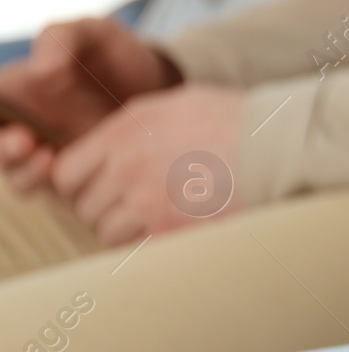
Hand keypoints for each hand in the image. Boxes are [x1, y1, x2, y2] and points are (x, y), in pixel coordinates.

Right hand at [0, 17, 181, 188]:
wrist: (161, 86)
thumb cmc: (117, 55)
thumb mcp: (93, 33)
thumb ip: (62, 39)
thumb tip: (40, 71)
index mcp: (12, 93)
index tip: (4, 121)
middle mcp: (22, 129)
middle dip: (3, 152)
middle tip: (23, 141)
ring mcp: (48, 157)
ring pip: (20, 179)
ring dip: (25, 174)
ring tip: (48, 157)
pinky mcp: (78, 178)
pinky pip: (61, 195)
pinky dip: (64, 190)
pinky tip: (84, 172)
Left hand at [50, 84, 242, 244]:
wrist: (278, 146)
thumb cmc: (239, 120)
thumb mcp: (180, 102)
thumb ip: (138, 123)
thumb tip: (115, 142)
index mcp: (125, 130)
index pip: (67, 173)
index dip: (81, 186)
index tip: (102, 189)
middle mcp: (127, 165)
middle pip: (86, 207)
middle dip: (106, 210)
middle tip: (137, 206)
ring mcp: (146, 200)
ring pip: (107, 232)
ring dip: (127, 230)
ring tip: (159, 218)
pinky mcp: (169, 229)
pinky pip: (137, 249)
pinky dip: (151, 244)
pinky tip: (175, 228)